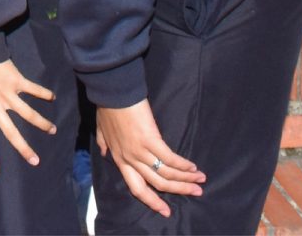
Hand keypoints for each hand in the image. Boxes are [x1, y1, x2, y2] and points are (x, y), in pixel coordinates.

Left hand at [0, 58, 56, 174]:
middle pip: (11, 133)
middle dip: (24, 149)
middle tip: (35, 161)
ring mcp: (7, 94)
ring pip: (28, 114)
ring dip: (42, 123)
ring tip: (52, 130)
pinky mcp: (17, 81)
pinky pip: (33, 89)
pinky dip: (43, 93)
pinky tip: (52, 97)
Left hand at [96, 99, 204, 218]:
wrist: (111, 90)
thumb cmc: (107, 106)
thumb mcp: (101, 128)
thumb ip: (105, 142)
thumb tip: (106, 153)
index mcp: (119, 158)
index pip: (137, 188)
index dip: (152, 201)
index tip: (166, 211)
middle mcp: (130, 159)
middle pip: (157, 184)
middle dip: (179, 190)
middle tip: (196, 193)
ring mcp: (140, 151)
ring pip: (166, 174)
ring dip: (186, 179)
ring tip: (200, 180)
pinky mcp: (150, 140)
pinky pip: (170, 159)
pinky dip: (183, 165)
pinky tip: (193, 167)